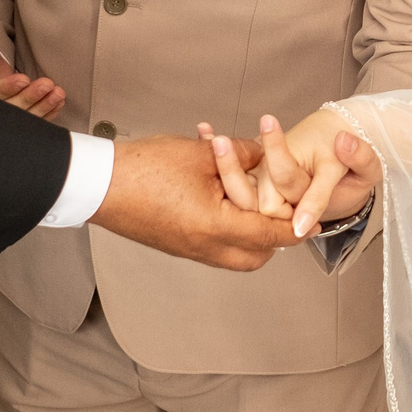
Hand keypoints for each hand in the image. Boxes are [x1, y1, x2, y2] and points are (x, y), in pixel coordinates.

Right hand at [0, 17, 63, 118]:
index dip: (3, 89)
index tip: (22, 79)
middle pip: (6, 110)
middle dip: (27, 99)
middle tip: (47, 85)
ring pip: (20, 117)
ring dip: (41, 107)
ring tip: (58, 94)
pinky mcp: (11, 116)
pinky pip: (28, 120)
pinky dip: (45, 113)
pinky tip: (58, 103)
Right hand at [91, 135, 293, 270]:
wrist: (99, 183)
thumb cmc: (146, 168)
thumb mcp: (202, 154)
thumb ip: (243, 154)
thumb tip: (265, 155)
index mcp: (216, 228)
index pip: (270, 236)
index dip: (295, 227)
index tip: (312, 221)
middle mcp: (204, 248)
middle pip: (255, 257)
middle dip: (273, 238)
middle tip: (281, 211)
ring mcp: (188, 250)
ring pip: (233, 254)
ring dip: (249, 234)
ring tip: (252, 203)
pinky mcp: (174, 245)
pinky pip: (213, 247)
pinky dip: (226, 230)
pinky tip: (221, 199)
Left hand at [204, 109, 377, 238]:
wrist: (345, 177)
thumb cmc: (353, 172)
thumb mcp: (368, 169)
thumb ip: (360, 157)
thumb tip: (344, 141)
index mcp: (308, 200)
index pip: (287, 182)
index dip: (276, 154)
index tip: (267, 121)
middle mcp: (285, 204)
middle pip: (252, 196)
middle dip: (233, 168)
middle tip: (219, 140)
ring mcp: (269, 197)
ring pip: (239, 193)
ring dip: (221, 165)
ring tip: (208, 136)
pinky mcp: (259, 187)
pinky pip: (236, 178)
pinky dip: (218, 159)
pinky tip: (204, 131)